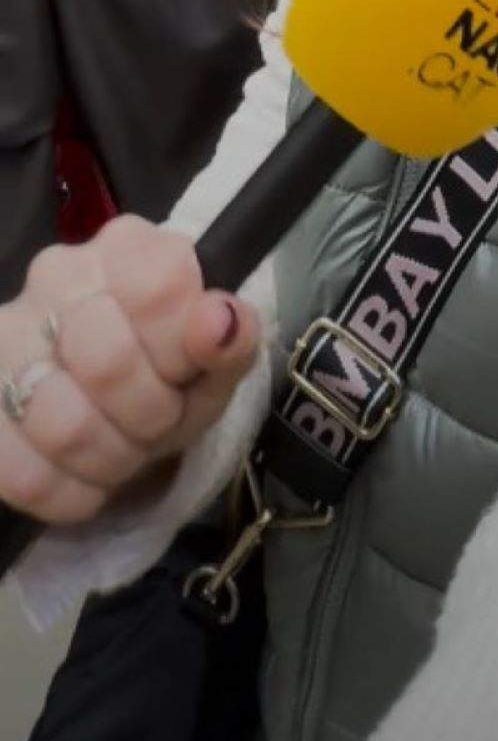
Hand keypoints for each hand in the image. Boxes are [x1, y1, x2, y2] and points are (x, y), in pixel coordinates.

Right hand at [0, 216, 260, 523]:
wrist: (114, 407)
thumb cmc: (171, 371)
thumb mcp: (217, 357)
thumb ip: (231, 335)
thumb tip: (221, 321)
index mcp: (127, 248)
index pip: (158, 288)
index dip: (182, 349)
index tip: (187, 369)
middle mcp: (58, 276)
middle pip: (106, 363)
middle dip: (149, 415)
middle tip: (158, 421)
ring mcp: (6, 336)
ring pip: (60, 424)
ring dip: (110, 459)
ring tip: (124, 449)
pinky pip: (19, 473)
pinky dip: (68, 492)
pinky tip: (86, 476)